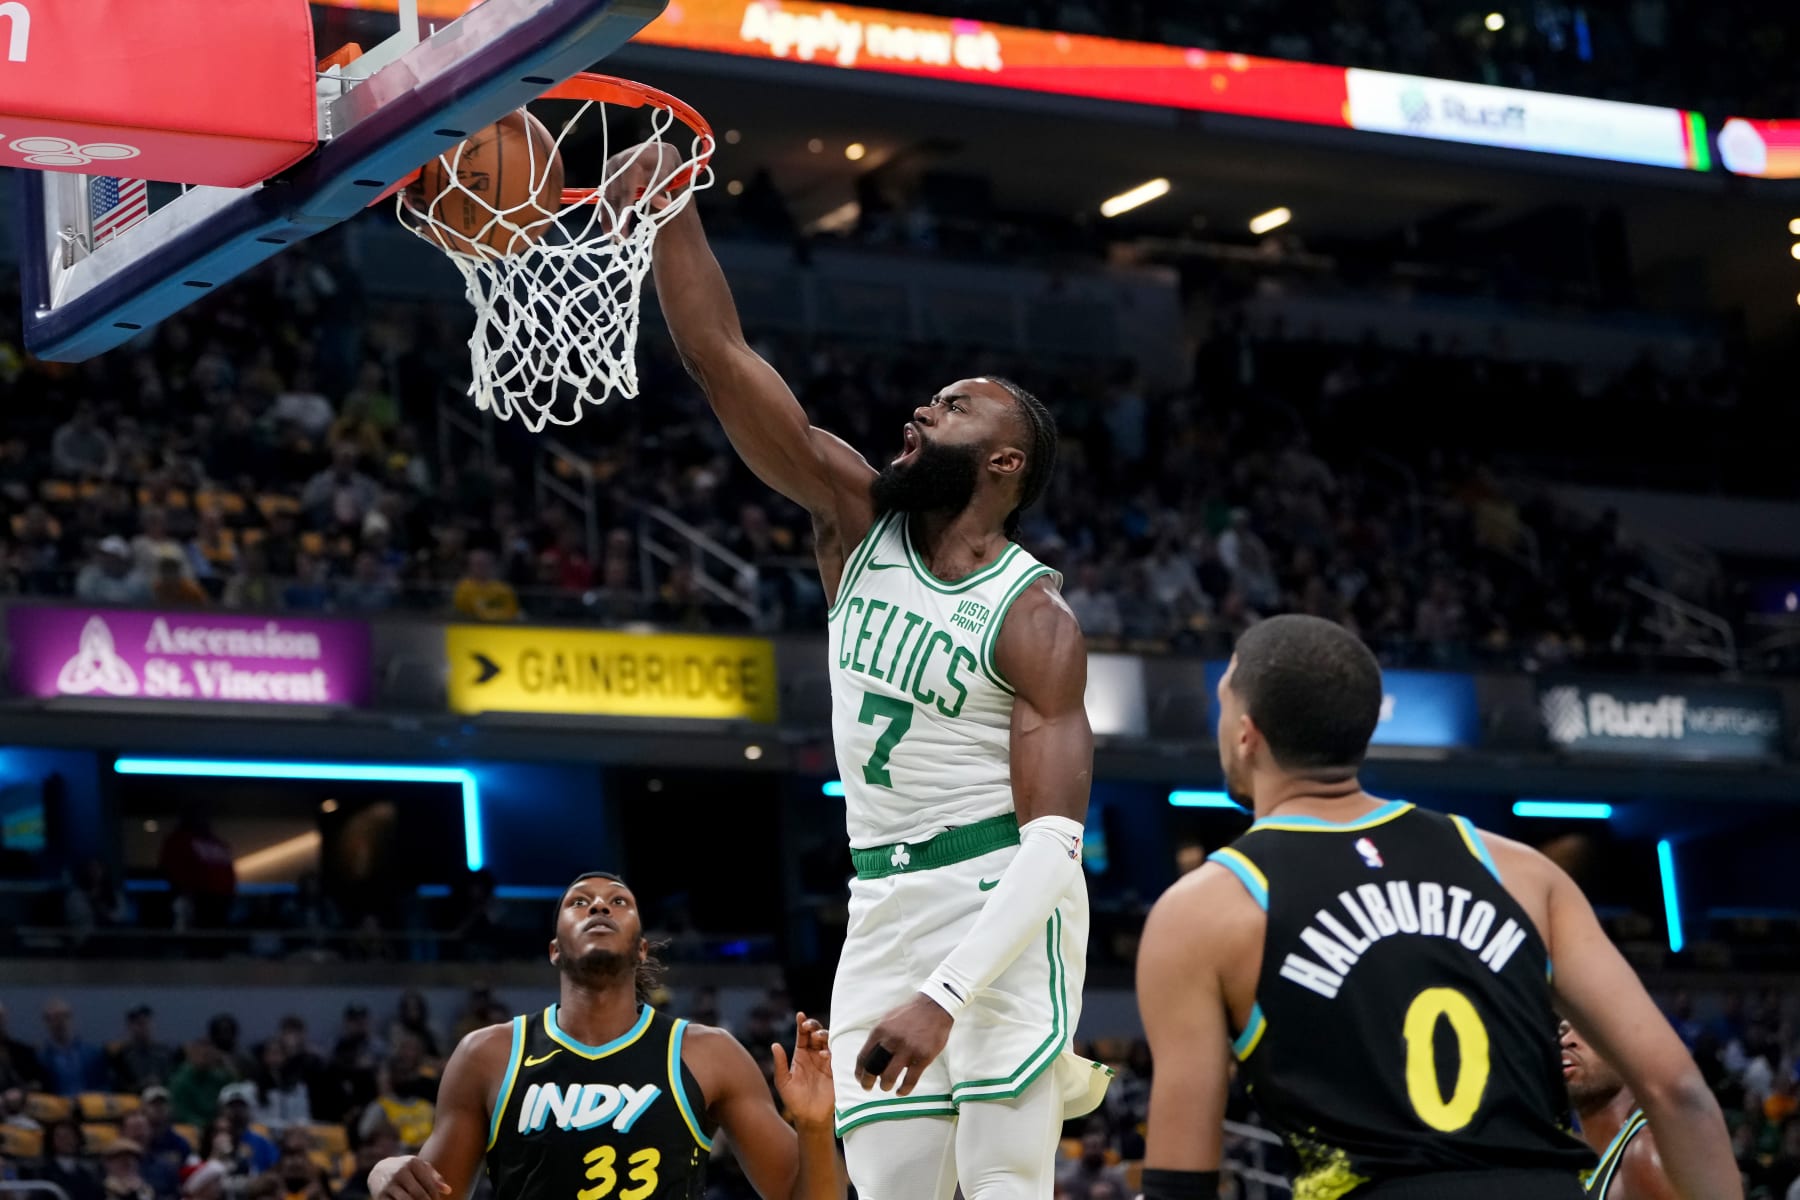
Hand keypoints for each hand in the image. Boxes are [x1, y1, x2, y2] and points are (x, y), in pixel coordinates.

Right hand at [368, 1156, 449, 1199]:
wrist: (378, 1171)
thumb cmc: (406, 1170)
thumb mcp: (420, 1168)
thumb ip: (434, 1178)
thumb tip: (448, 1190)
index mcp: (412, 1163)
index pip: (429, 1184)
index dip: (435, 1196)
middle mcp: (400, 1172)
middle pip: (419, 1194)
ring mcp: (388, 1184)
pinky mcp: (379, 1196)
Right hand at [601, 141, 687, 234]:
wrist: (657, 151)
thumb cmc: (664, 162)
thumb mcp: (666, 172)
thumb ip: (660, 188)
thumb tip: (665, 205)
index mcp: (630, 162)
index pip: (626, 190)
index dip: (624, 210)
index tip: (623, 227)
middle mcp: (616, 164)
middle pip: (614, 196)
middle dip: (615, 218)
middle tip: (618, 238)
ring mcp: (610, 170)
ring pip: (607, 197)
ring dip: (608, 217)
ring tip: (611, 236)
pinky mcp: (608, 176)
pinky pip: (606, 196)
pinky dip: (607, 211)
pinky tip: (607, 226)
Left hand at [771, 1011, 833, 1129]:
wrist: (809, 1118)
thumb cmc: (794, 1101)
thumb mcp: (783, 1082)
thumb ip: (780, 1064)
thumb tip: (774, 1045)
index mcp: (801, 1056)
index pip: (802, 1036)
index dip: (802, 1024)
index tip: (800, 1015)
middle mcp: (814, 1055)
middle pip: (816, 1034)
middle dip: (813, 1027)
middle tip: (808, 1026)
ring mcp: (825, 1062)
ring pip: (827, 1042)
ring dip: (823, 1036)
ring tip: (816, 1037)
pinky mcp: (835, 1070)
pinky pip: (835, 1056)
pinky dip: (830, 1051)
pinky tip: (823, 1053)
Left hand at [856, 994, 952, 1095]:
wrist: (934, 1006)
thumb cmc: (910, 1013)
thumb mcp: (888, 1019)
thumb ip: (879, 1036)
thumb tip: (870, 1054)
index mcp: (880, 1031)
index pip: (863, 1056)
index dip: (860, 1071)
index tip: (860, 1078)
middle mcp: (892, 1040)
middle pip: (873, 1068)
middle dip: (868, 1081)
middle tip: (868, 1087)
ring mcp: (908, 1049)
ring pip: (890, 1076)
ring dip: (885, 1085)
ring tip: (886, 1087)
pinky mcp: (923, 1057)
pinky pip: (910, 1080)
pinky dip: (904, 1089)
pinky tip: (901, 1091)